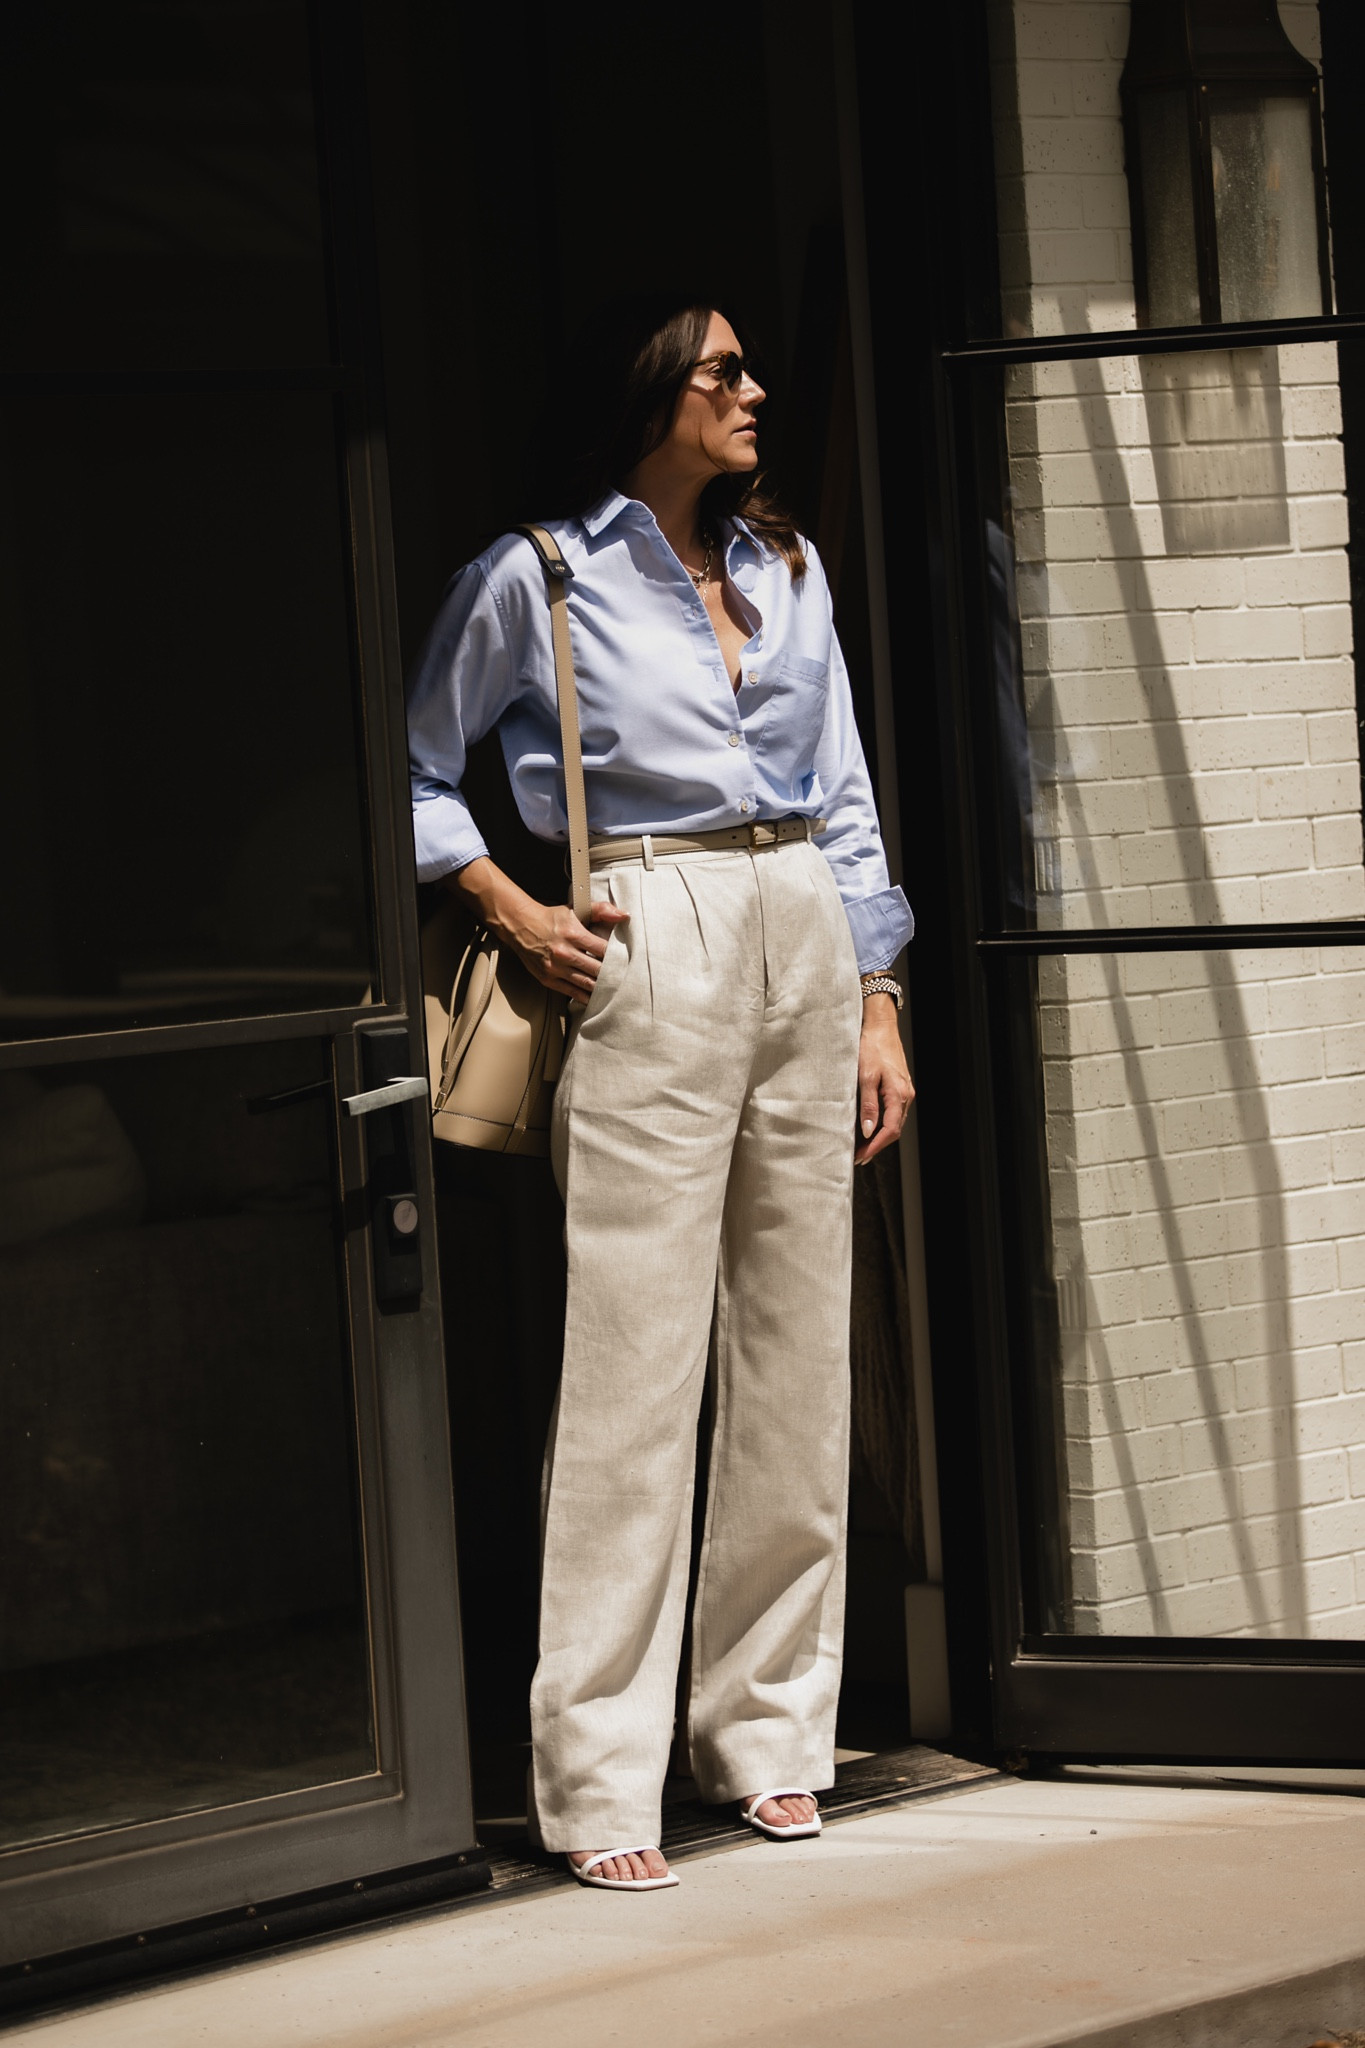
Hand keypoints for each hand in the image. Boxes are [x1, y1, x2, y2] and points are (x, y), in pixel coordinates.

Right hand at [446, 857, 628, 998]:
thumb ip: (601, 911)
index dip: (617, 957)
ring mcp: (555, 968)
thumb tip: (623, 915)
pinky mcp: (548, 979)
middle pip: (597, 969)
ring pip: (586, 983)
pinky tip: (595, 998)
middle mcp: (564, 952)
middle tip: (624, 979)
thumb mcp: (576, 909)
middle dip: (612, 975)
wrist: (521, 926)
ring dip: (601, 988)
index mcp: (573, 934)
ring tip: (614, 990)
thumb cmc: (551, 919)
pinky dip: (585, 996)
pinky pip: (571, 992)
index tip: (626, 961)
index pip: (603, 950)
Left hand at [855, 992, 913, 1164]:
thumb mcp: (865, 1076)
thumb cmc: (871, 1047)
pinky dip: (883, 1124)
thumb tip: (868, 1130)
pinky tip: (870, 1127)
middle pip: (894, 1130)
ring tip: (862, 1147)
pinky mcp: (899, 1087)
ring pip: (895, 1122)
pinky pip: (893, 1112)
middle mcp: (906, 1096)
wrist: (880, 1026)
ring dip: (880, 1137)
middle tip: (858, 1156)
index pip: (890, 1131)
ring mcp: (904, 1092)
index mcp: (899, 1095)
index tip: (860, 1156)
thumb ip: (868, 1105)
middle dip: (877, 1146)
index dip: (875, 1146)